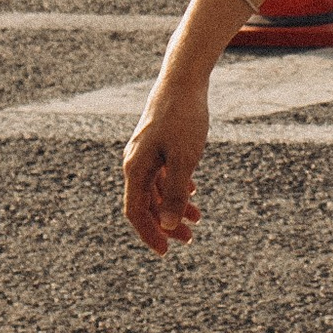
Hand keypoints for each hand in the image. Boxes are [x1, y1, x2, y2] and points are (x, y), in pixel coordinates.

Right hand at [122, 71, 210, 254]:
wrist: (183, 81)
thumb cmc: (184, 119)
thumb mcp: (185, 159)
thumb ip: (176, 193)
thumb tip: (170, 226)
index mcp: (136, 169)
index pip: (136, 212)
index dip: (149, 234)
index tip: (165, 252)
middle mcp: (135, 163)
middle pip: (146, 204)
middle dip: (166, 224)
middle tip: (189, 240)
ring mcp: (145, 153)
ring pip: (156, 190)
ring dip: (174, 207)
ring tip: (197, 219)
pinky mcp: (157, 144)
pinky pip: (162, 174)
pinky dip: (176, 188)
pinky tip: (192, 193)